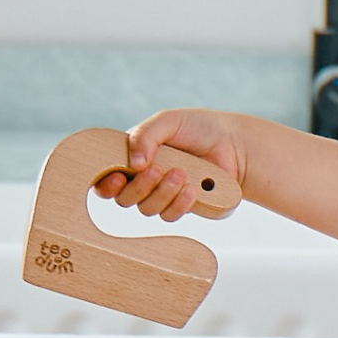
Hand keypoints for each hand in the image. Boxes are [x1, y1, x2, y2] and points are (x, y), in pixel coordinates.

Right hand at [92, 109, 245, 223]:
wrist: (233, 143)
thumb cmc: (198, 127)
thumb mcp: (168, 122)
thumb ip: (145, 135)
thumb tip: (133, 163)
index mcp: (132, 158)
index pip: (107, 178)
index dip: (105, 184)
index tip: (116, 178)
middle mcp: (143, 179)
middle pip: (124, 199)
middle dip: (139, 186)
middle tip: (158, 169)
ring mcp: (162, 195)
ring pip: (147, 209)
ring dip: (162, 192)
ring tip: (182, 173)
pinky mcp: (182, 207)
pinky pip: (170, 215)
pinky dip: (179, 204)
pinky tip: (192, 189)